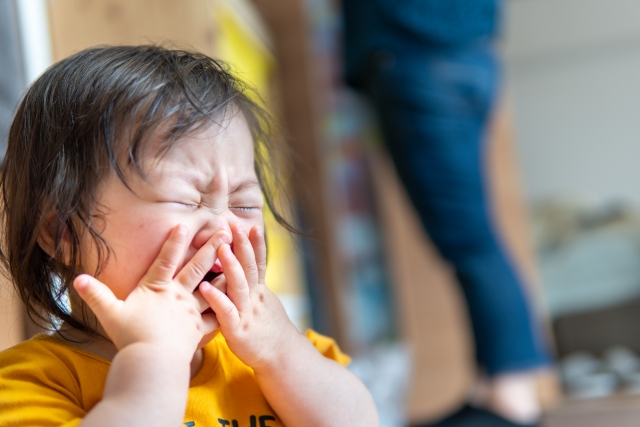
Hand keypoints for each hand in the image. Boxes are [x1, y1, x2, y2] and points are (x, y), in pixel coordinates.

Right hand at [74, 224, 230, 361]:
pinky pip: (216, 316)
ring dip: (225, 273)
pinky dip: (226, 307)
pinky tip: (236, 301)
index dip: (175, 241)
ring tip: (239, 261)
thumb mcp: (110, 314)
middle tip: (226, 233)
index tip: (185, 224)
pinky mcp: (200, 329)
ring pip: (212, 288)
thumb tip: (76, 278)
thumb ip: (96, 295)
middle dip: (211, 248)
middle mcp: (178, 296)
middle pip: (197, 268)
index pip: (166, 260)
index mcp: (157, 289)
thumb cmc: (130, 338)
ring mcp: (191, 312)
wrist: (152, 364)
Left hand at [199, 224, 293, 367]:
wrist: (279, 356)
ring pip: (239, 286)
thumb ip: (254, 284)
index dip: (255, 244)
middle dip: (243, 246)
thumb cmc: (267, 328)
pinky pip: (226, 312)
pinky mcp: (237, 330)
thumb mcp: (265, 302)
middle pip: (250, 268)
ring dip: (231, 266)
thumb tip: (246, 264)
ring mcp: (247, 313)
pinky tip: (205, 287)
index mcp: (260, 291)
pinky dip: (216, 298)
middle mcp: (255, 298)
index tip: (250, 225)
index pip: (259, 262)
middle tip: (235, 226)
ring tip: (221, 249)